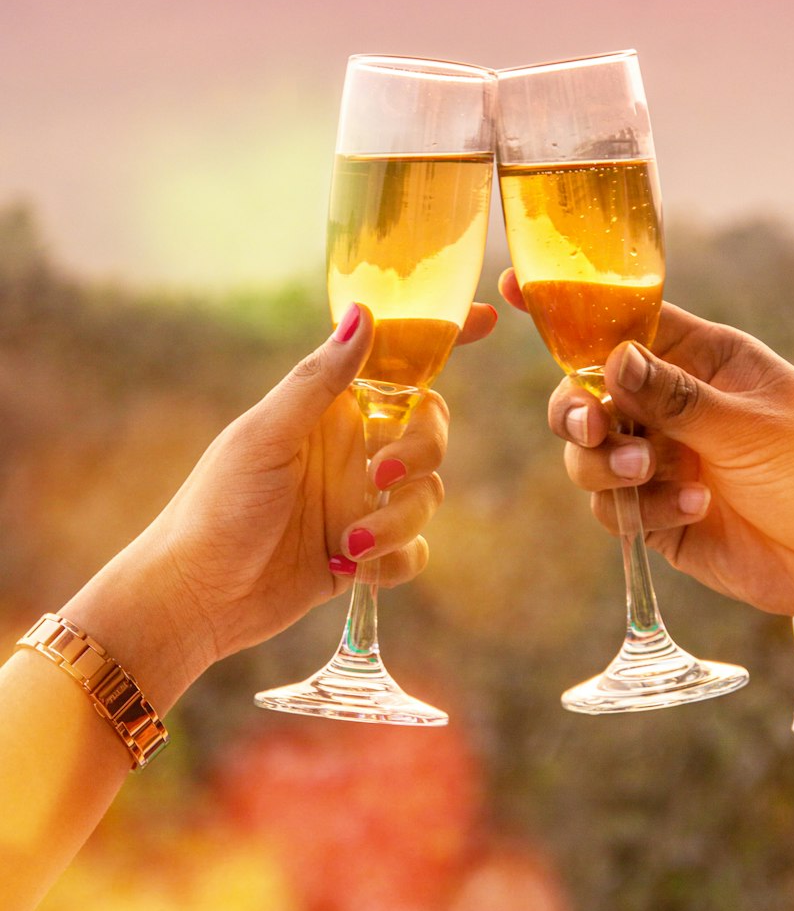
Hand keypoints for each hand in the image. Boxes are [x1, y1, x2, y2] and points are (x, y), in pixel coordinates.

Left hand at [64, 302, 496, 705]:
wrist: (194, 596)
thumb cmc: (215, 505)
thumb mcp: (264, 436)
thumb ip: (317, 381)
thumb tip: (364, 313)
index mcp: (329, 408)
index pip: (395, 360)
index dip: (440, 337)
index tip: (483, 319)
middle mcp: (352, 448)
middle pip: (431, 429)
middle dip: (421, 451)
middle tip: (382, 474)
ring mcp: (361, 499)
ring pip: (427, 494)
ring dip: (397, 519)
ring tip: (348, 542)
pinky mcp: (364, 552)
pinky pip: (415, 549)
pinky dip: (396, 560)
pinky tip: (356, 569)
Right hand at [500, 271, 793, 633]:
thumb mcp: (751, 422)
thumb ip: (675, 395)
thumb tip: (610, 357)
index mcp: (700, 359)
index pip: (624, 321)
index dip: (570, 308)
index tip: (516, 287)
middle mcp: (672, 405)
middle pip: (586, 393)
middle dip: (576, 410)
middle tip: (593, 428)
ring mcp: (662, 460)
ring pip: (589, 454)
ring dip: (608, 463)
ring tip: (655, 474)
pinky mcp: (657, 515)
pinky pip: (615, 508)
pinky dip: (640, 508)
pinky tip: (694, 508)